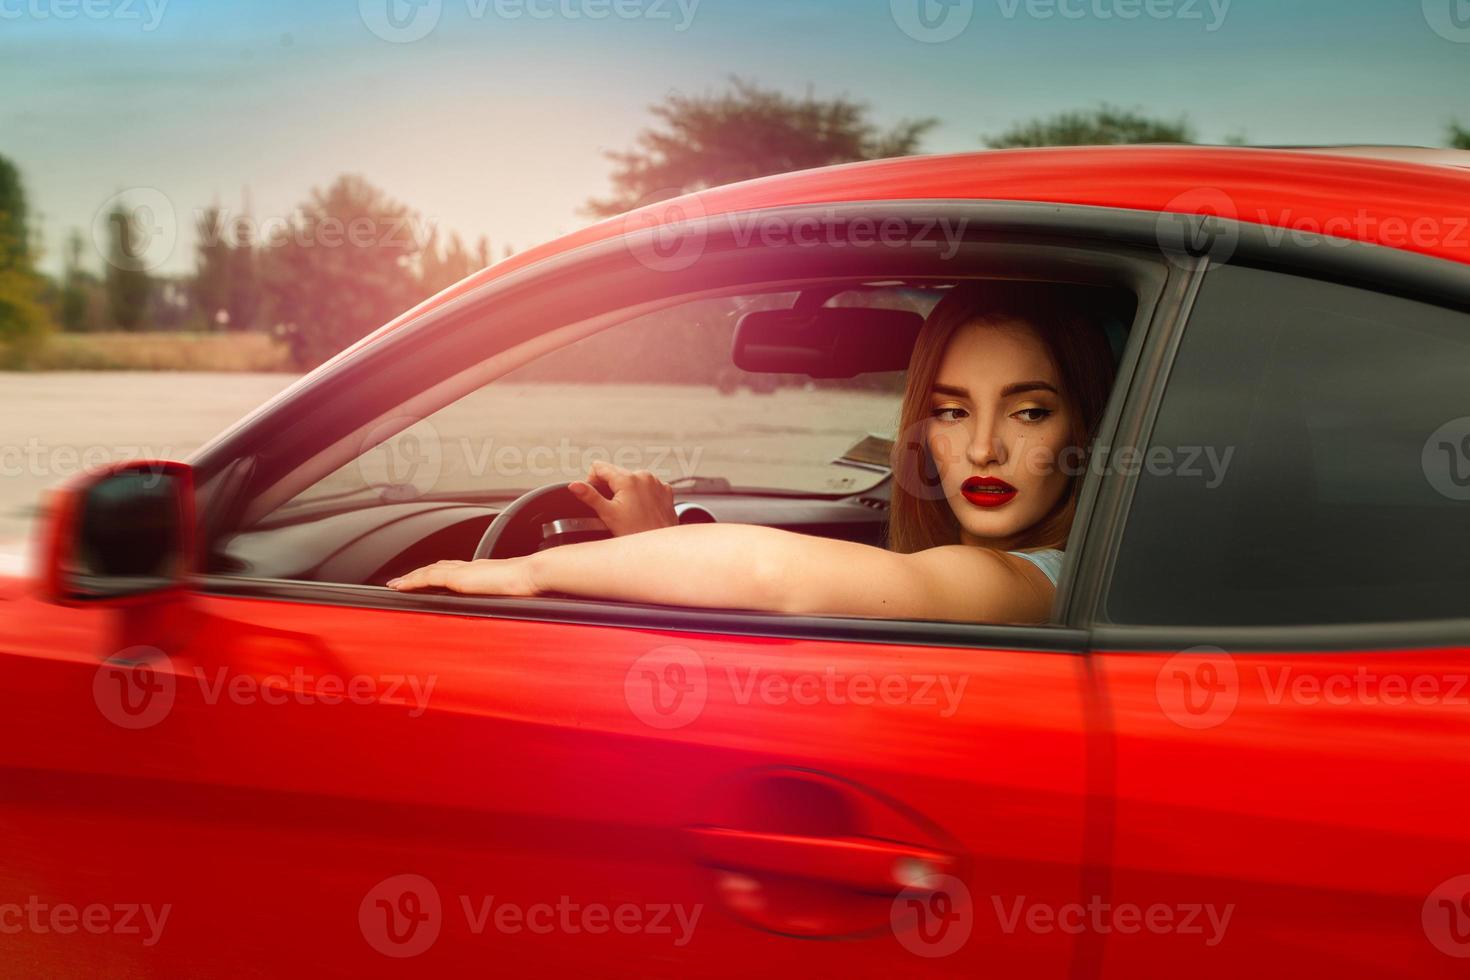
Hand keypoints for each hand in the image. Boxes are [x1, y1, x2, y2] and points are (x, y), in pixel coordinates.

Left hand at [387, 558, 537, 596]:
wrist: (532, 574)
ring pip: (428, 571)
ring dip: (410, 577)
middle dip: (419, 573)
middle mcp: (469, 567)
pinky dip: (412, 581)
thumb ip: (503, 598)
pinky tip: (401, 587)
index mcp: (482, 570)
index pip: (453, 569)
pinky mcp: (458, 578)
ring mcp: (462, 571)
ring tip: (396, 585)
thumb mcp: (512, 594)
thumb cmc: (529, 585)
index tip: (427, 576)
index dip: (437, 572)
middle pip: (436, 567)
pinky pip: (427, 578)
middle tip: (403, 581)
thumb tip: (506, 614)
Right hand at [567, 461, 677, 536]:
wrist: (661, 547)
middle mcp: (643, 476)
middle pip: (615, 472)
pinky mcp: (665, 490)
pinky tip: (641, 509)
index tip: (597, 497)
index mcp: (627, 479)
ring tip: (628, 511)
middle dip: (610, 487)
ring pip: (631, 478)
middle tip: (612, 509)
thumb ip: (589, 496)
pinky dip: (641, 494)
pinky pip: (646, 485)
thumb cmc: (636, 533)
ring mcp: (656, 482)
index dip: (593, 481)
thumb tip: (574, 485)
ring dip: (626, 490)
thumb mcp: (608, 515)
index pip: (599, 467)